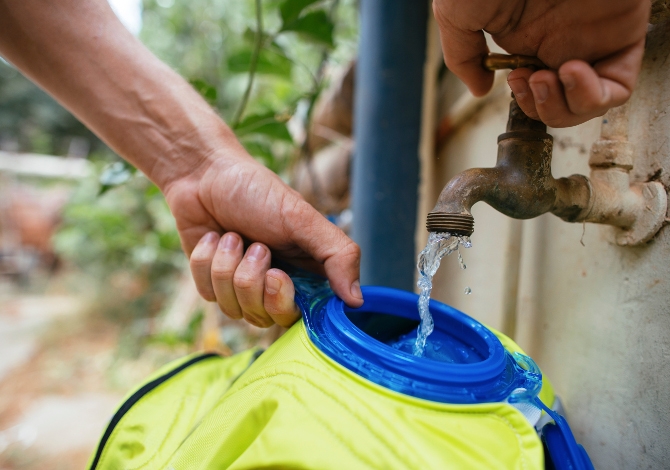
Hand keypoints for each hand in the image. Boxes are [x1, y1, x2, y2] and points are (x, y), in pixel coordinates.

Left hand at [164, 149, 362, 327]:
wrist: (204, 173)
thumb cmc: (257, 191)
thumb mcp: (302, 219)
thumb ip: (338, 256)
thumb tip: (358, 301)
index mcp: (305, 274)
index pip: (304, 316)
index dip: (285, 301)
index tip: (278, 275)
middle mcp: (276, 286)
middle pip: (266, 317)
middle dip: (253, 281)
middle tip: (256, 246)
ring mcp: (242, 289)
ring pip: (233, 309)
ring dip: (227, 266)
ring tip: (232, 236)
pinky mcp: (213, 284)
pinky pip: (207, 294)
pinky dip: (206, 262)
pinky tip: (212, 238)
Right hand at [433, 0, 649, 126]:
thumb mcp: (456, 16)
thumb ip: (462, 57)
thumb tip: (478, 89)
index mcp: (524, 39)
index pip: (533, 90)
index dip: (523, 100)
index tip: (512, 81)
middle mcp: (558, 41)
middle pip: (560, 104)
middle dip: (541, 108)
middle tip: (527, 81)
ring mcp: (590, 40)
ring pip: (589, 102)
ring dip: (564, 107)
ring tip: (547, 77)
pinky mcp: (620, 34)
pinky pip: (618, 86)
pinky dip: (593, 96)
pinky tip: (571, 73)